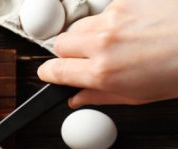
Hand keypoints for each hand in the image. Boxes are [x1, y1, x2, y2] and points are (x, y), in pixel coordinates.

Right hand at [37, 0, 177, 107]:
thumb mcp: (139, 96)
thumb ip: (100, 97)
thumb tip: (76, 99)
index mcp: (103, 73)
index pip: (53, 71)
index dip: (49, 75)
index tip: (50, 75)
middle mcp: (102, 43)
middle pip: (60, 44)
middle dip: (68, 54)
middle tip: (86, 61)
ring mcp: (114, 17)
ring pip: (81, 26)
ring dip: (88, 36)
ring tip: (115, 44)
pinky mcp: (127, 0)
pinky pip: (106, 11)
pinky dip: (114, 21)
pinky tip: (135, 29)